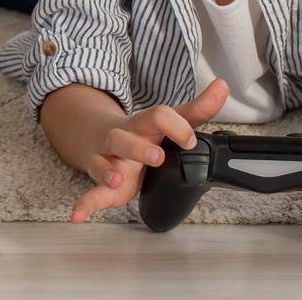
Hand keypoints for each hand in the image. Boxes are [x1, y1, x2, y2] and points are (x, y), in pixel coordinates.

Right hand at [71, 78, 229, 223]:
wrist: (96, 134)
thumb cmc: (139, 131)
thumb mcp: (166, 119)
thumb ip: (197, 109)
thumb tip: (223, 86)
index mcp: (142, 124)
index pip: (157, 116)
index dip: (175, 126)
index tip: (190, 141)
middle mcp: (121, 138)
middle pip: (123, 138)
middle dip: (138, 148)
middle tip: (157, 157)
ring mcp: (107, 159)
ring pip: (102, 162)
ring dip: (108, 171)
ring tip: (117, 179)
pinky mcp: (100, 180)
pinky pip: (89, 192)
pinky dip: (83, 204)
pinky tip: (78, 215)